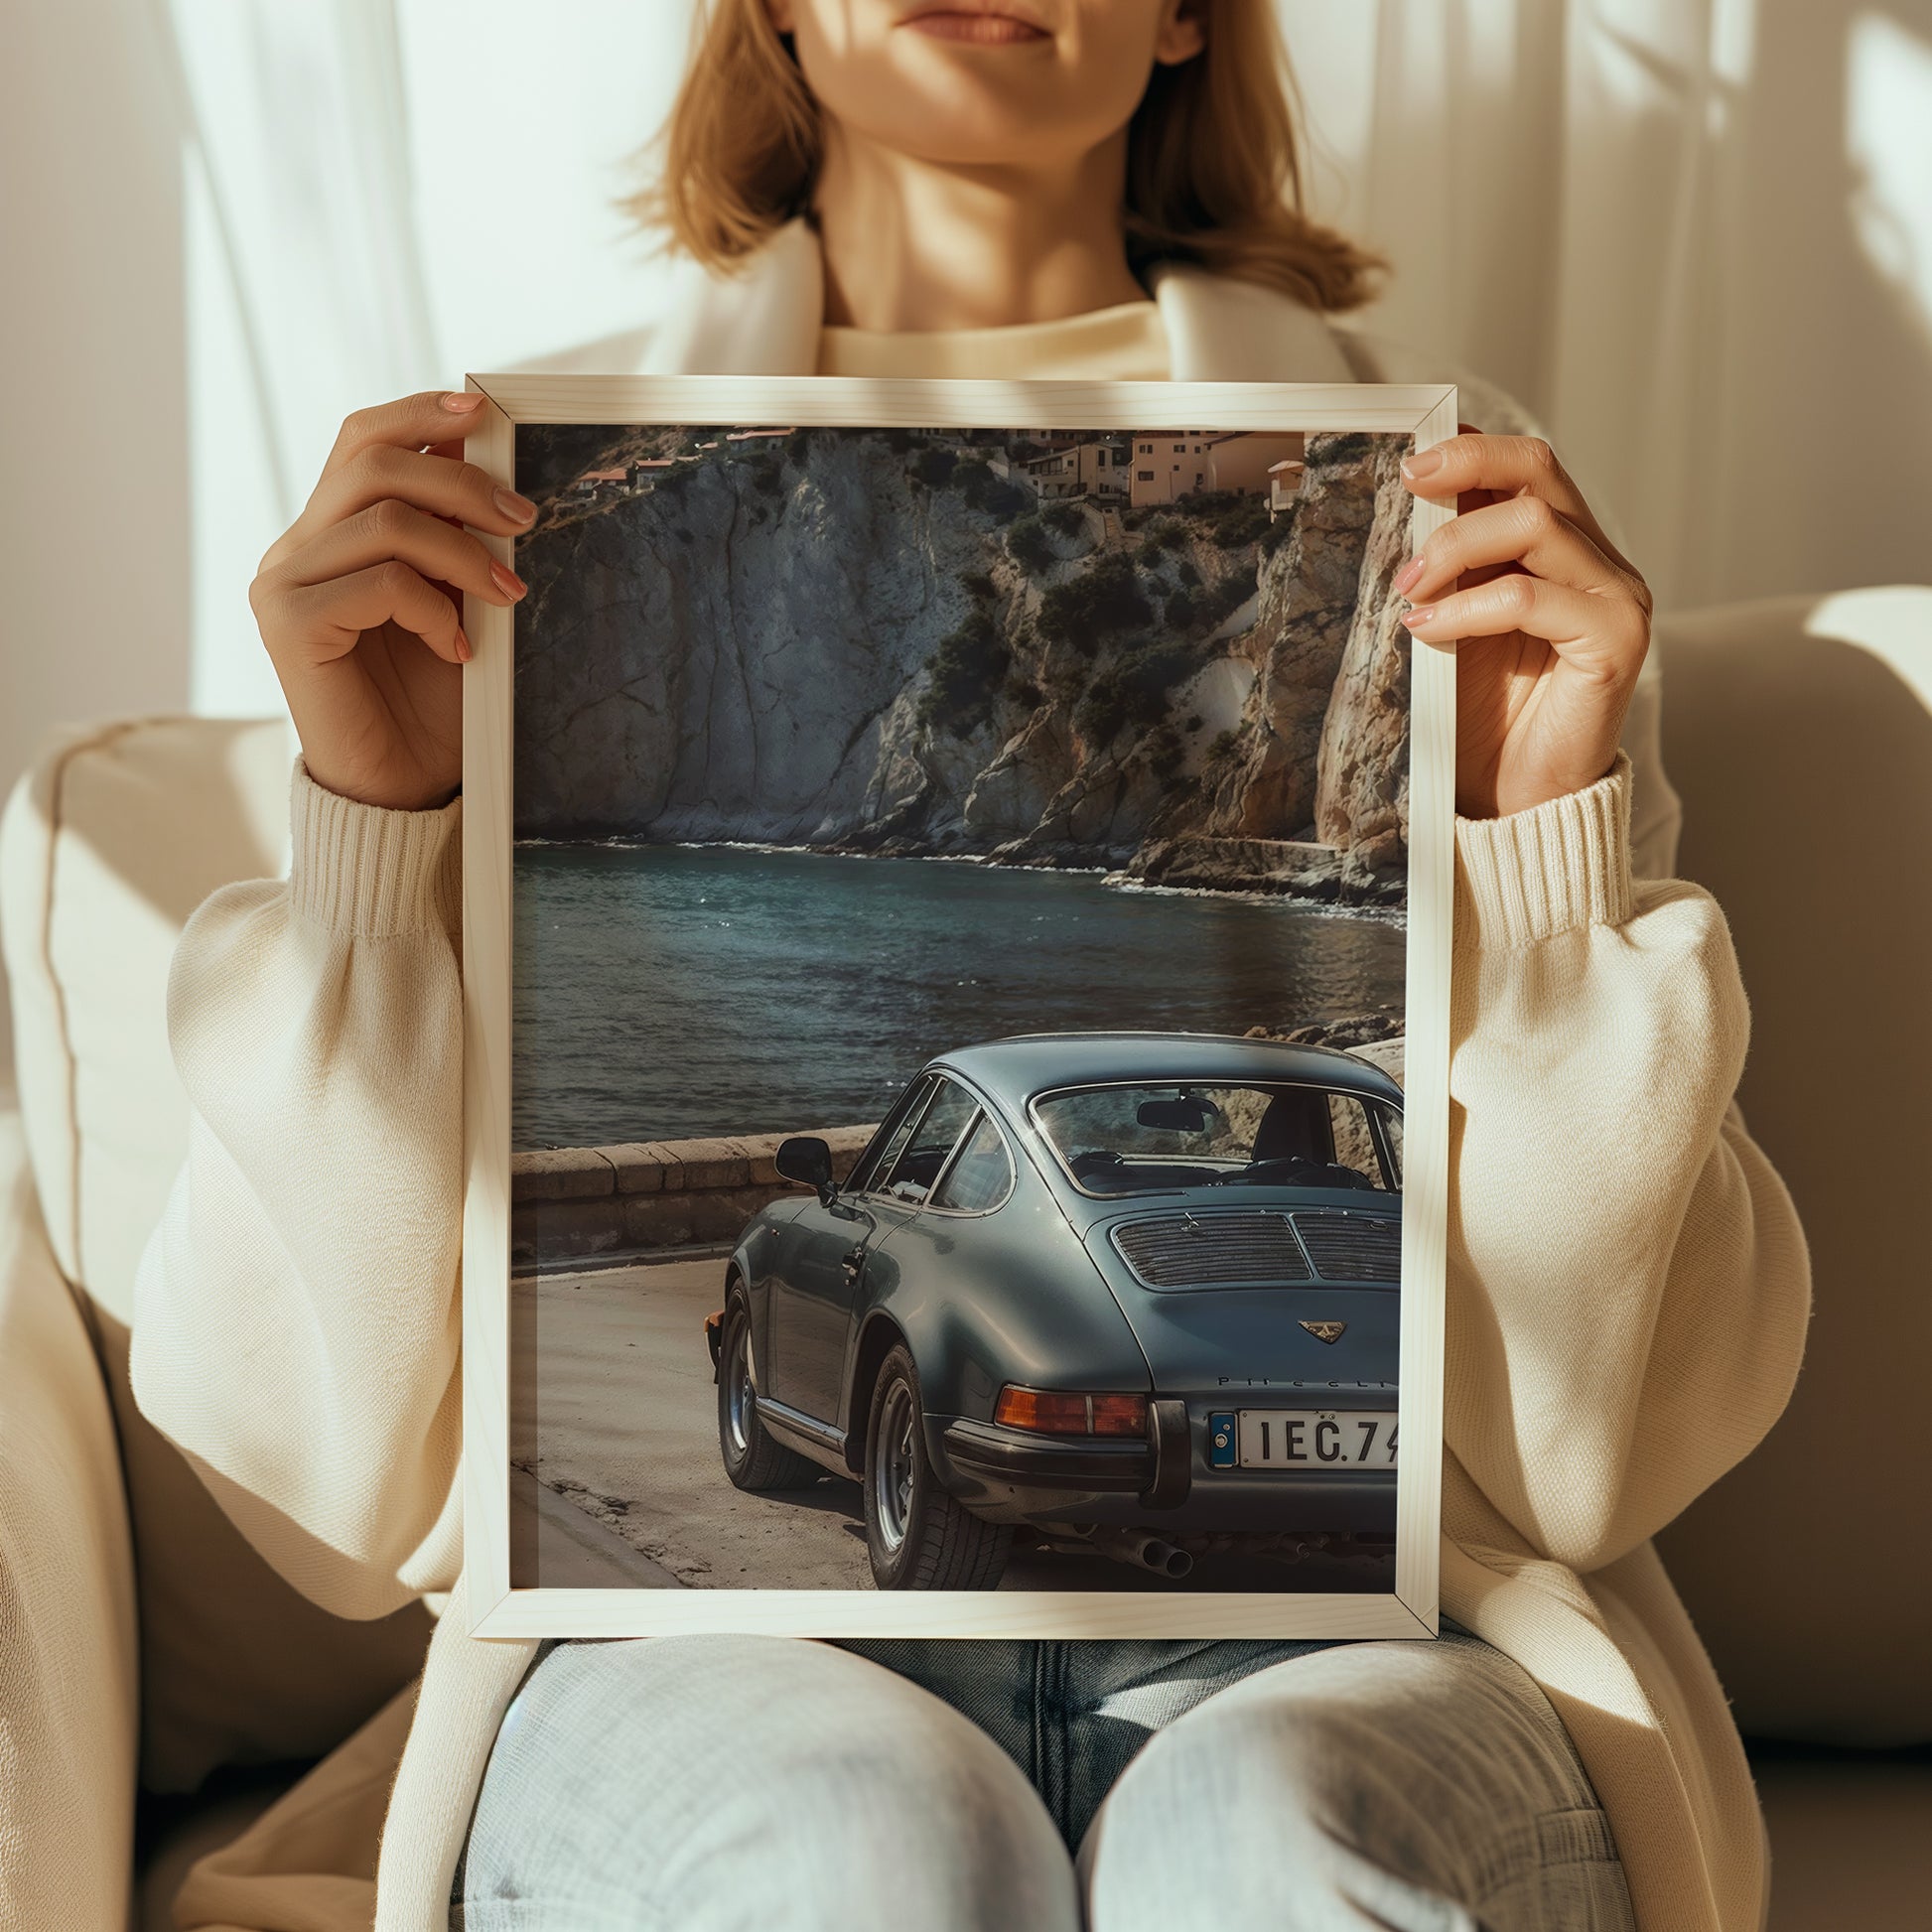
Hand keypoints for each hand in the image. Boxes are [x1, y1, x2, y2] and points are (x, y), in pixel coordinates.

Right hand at [249, 390, 534, 811]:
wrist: (404, 786)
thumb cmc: (435, 700)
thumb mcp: (457, 603)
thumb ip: (457, 539)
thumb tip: (494, 464)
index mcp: (333, 531)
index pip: (362, 440)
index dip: (419, 413)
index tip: (483, 412)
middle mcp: (298, 547)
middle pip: (374, 462)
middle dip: (462, 482)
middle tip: (524, 522)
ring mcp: (284, 582)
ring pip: (383, 518)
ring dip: (463, 552)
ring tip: (508, 595)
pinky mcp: (289, 625)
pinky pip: (377, 582)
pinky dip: (433, 609)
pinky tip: (457, 649)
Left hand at [1396, 429, 1650, 819]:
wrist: (1515, 799)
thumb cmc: (1481, 717)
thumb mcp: (1453, 622)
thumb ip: (1449, 567)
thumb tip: (1403, 505)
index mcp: (1562, 549)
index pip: (1526, 467)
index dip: (1471, 449)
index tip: (1408, 461)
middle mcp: (1597, 562)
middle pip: (1539, 471)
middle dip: (1466, 467)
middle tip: (1406, 488)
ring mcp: (1615, 597)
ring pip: (1534, 523)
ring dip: (1455, 546)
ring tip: (1408, 588)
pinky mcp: (1614, 641)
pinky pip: (1531, 598)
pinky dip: (1467, 607)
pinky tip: (1424, 628)